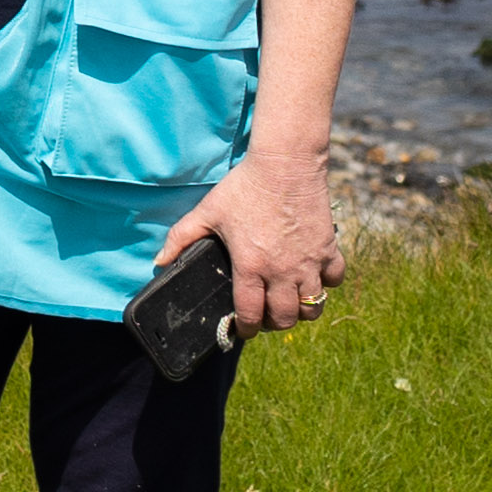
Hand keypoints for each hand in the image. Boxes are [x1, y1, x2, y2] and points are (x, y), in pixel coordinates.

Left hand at [159, 149, 343, 336]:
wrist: (285, 163)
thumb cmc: (244, 186)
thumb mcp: (207, 211)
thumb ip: (180, 238)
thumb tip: (157, 262)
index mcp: (251, 267)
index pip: (251, 316)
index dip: (246, 329)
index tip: (242, 328)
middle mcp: (282, 272)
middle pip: (284, 319)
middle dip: (273, 323)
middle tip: (265, 314)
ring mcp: (309, 262)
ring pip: (312, 308)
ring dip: (300, 309)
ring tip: (288, 299)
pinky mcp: (328, 249)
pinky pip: (334, 280)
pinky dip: (325, 282)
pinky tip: (312, 274)